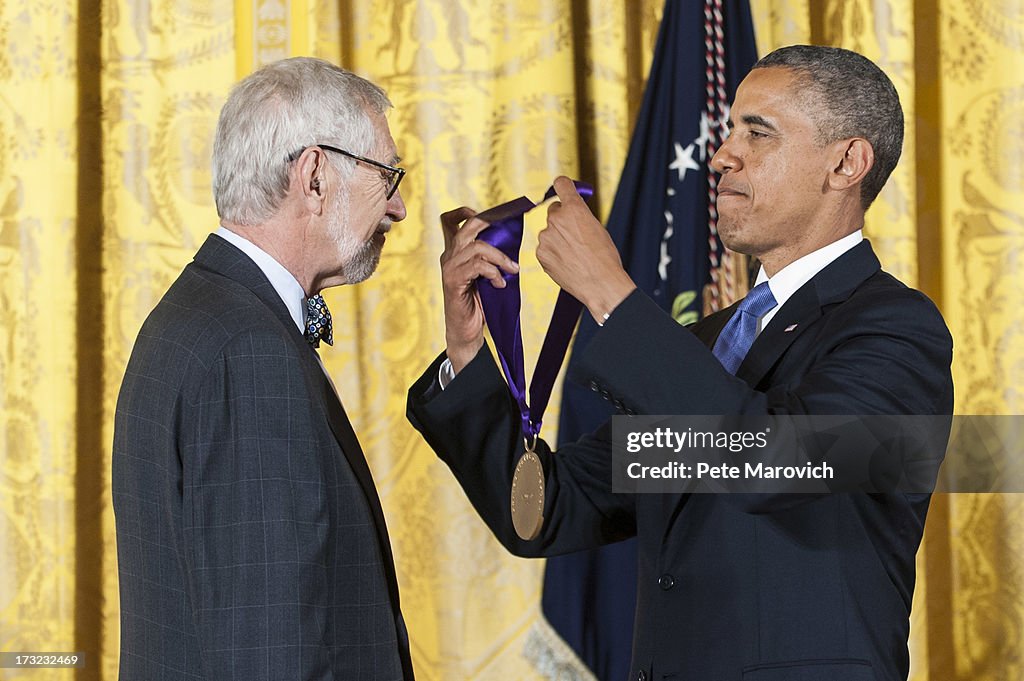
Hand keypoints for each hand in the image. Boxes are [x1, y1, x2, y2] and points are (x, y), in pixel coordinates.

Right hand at [439, 206, 519, 372]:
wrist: (466, 332)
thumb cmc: (478, 304)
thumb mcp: (485, 275)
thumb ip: (490, 258)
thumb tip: (511, 238)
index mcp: (454, 252)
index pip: (449, 221)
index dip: (464, 211)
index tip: (483, 214)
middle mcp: (449, 256)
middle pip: (467, 227)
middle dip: (490, 224)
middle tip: (509, 233)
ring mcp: (450, 268)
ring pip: (477, 247)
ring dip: (500, 257)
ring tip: (513, 270)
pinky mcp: (454, 281)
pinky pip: (477, 267)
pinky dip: (493, 273)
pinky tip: (500, 284)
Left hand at [539, 176, 635, 322]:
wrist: (600, 283)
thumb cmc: (604, 258)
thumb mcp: (598, 228)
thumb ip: (581, 216)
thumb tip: (573, 215)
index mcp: (574, 209)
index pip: (561, 184)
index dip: (563, 186)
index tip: (562, 187)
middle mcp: (557, 219)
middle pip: (554, 211)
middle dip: (562, 220)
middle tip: (576, 235)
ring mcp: (546, 237)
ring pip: (549, 232)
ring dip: (557, 239)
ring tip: (574, 254)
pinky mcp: (541, 253)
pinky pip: (545, 248)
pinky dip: (553, 253)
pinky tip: (566, 262)